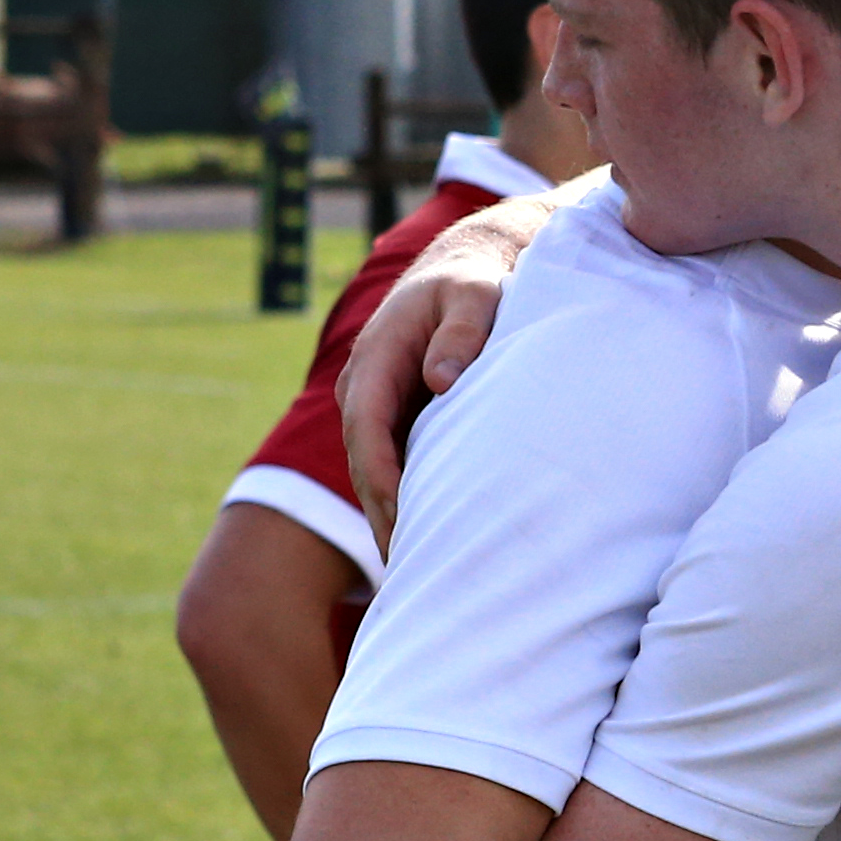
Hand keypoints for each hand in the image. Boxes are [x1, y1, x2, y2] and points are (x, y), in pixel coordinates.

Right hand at [339, 201, 543, 545]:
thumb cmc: (475, 282)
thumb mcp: (476, 294)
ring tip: (413, 573)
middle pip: (365, 461)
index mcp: (375, 358)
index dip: (381, 476)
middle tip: (406, 570)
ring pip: (374, 470)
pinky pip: (391, 465)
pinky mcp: (393, 418)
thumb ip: (463, 330)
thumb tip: (440, 380)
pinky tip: (424, 541)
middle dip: (382, 514)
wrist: (466, 267)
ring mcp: (374, 404)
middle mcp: (364, 385)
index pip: (367, 426)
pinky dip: (402, 502)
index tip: (401, 519)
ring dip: (389, 517)